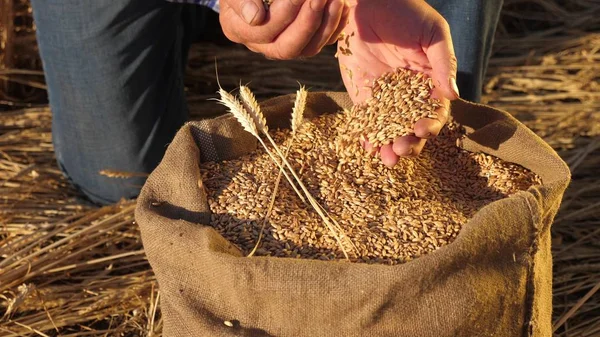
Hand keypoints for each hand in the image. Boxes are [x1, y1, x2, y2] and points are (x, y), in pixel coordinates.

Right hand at [219, 0, 349, 58]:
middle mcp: (261, 45)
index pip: (263, 30)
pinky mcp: (304, 41)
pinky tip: (343, 5)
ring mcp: (284, 45)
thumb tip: (255, 18)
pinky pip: (322, 42)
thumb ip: (240, 0)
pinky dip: (335, 25)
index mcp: (238, 30)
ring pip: (308, 49)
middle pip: (287, 48)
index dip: (284, 12)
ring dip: (326, 24)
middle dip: (308, 21)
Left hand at [338, 0, 459, 166]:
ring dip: (389, 146)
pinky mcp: (364, 96)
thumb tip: (454, 97)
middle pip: (412, 127)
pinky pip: (367, 121)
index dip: (430, 124)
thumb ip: (443, 64)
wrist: (367, 2)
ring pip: (390, 130)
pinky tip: (368, 146)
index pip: (434, 111)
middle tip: (400, 150)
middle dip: (409, 142)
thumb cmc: (406, 12)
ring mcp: (386, 97)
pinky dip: (368, 136)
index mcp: (430, 82)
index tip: (420, 131)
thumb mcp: (432, 34)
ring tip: (386, 158)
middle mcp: (409, 95)